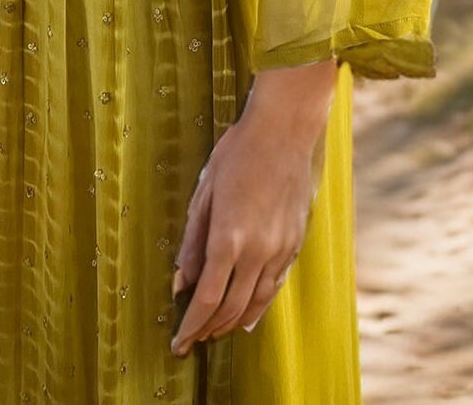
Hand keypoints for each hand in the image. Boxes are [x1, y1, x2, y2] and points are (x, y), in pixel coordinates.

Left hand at [169, 58, 337, 354]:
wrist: (284, 130)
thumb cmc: (239, 152)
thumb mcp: (205, 192)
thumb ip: (192, 241)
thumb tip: (179, 281)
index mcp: (229, 236)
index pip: (206, 298)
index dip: (190, 326)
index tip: (178, 342)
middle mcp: (257, 250)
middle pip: (230, 307)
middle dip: (208, 329)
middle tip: (192, 339)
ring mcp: (280, 249)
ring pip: (256, 303)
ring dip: (232, 322)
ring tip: (214, 331)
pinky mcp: (294, 243)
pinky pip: (274, 286)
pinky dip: (258, 305)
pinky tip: (247, 314)